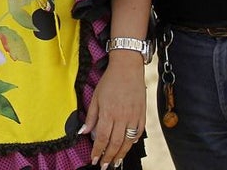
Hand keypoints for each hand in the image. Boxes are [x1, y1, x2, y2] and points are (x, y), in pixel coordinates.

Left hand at [80, 53, 145, 168]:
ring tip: (116, 162)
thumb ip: (91, 116)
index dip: (98, 151)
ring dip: (121, 154)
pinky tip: (129, 146)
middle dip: (109, 157)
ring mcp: (134, 116)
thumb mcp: (95, 96)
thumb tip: (84, 132)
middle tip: (105, 166)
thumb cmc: (110, 80)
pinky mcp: (142, 114)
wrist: (128, 68)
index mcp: (108, 112)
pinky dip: (133, 141)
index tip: (94, 159)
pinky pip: (139, 132)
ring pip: (128, 141)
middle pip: (115, 143)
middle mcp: (122, 117)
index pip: (102, 138)